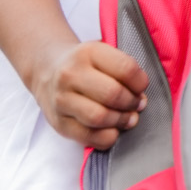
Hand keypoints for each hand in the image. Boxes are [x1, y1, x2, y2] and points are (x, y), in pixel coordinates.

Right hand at [31, 39, 150, 148]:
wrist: (48, 70)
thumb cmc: (85, 64)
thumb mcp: (102, 54)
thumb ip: (123, 70)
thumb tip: (140, 98)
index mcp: (88, 52)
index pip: (125, 68)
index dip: (140, 82)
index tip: (142, 87)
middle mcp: (70, 75)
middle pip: (113, 94)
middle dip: (132, 103)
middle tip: (137, 104)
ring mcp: (62, 100)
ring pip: (100, 118)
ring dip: (121, 121)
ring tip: (128, 118)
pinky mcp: (59, 123)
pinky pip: (89, 137)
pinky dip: (107, 137)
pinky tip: (113, 130)